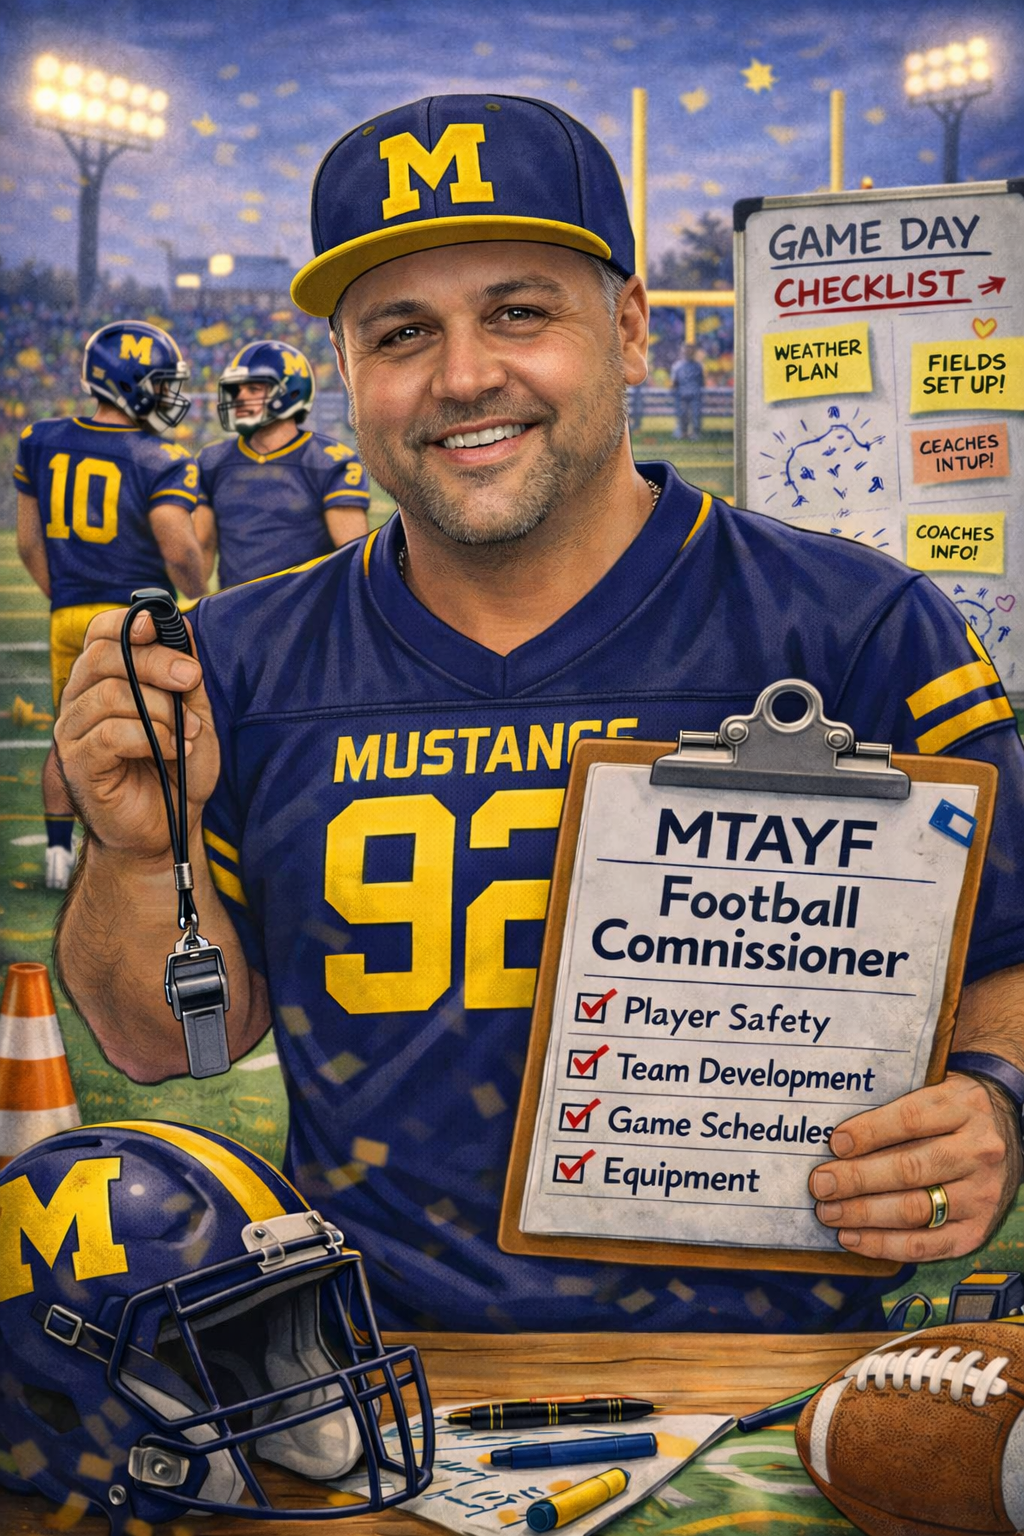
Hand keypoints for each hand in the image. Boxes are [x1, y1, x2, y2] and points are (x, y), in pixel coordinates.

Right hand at [55, 607, 219, 859]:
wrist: (172, 824)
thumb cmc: (178, 767)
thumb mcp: (193, 712)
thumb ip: (184, 672)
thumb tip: (179, 625)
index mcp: (103, 679)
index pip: (100, 634)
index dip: (126, 622)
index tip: (160, 625)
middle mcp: (80, 699)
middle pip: (106, 657)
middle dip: (157, 662)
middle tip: (192, 679)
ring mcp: (73, 732)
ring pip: (112, 695)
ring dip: (163, 711)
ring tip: (187, 733)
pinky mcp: (78, 763)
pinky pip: (111, 734)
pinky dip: (152, 738)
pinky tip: (172, 750)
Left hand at [809, 1073, 1021, 1260]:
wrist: (1009, 1134)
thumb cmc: (953, 1111)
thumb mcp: (935, 1090)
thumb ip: (895, 1106)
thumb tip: (837, 1137)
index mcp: (963, 1107)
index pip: (911, 1120)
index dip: (869, 1133)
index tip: (835, 1144)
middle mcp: (978, 1152)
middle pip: (910, 1169)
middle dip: (857, 1179)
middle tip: (821, 1184)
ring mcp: (981, 1194)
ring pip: (915, 1209)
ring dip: (864, 1214)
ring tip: (829, 1212)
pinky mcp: (976, 1230)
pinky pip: (927, 1245)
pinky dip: (885, 1245)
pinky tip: (853, 1237)